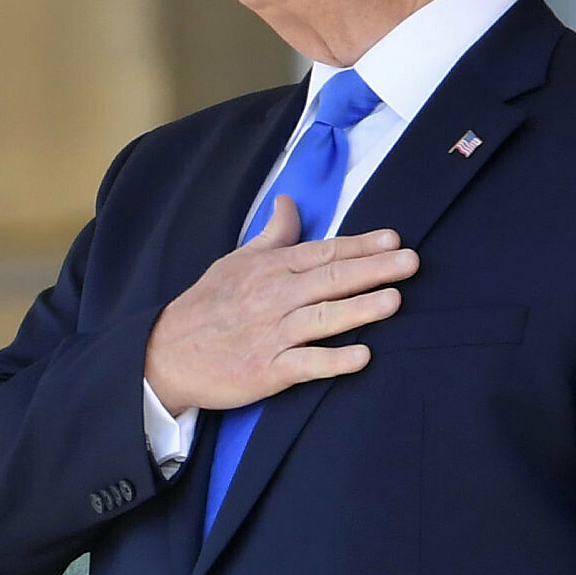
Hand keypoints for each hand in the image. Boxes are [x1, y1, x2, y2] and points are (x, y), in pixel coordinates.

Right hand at [142, 200, 417, 414]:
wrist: (165, 355)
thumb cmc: (205, 307)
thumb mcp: (235, 262)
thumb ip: (271, 236)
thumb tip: (289, 204)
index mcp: (269, 270)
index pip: (322, 253)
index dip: (360, 246)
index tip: (393, 239)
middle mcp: (273, 298)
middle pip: (329, 280)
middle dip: (373, 270)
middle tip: (410, 262)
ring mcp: (271, 335)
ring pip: (322, 318)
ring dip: (359, 309)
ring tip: (394, 301)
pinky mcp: (266, 371)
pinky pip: (305, 364)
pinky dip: (333, 360)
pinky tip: (362, 357)